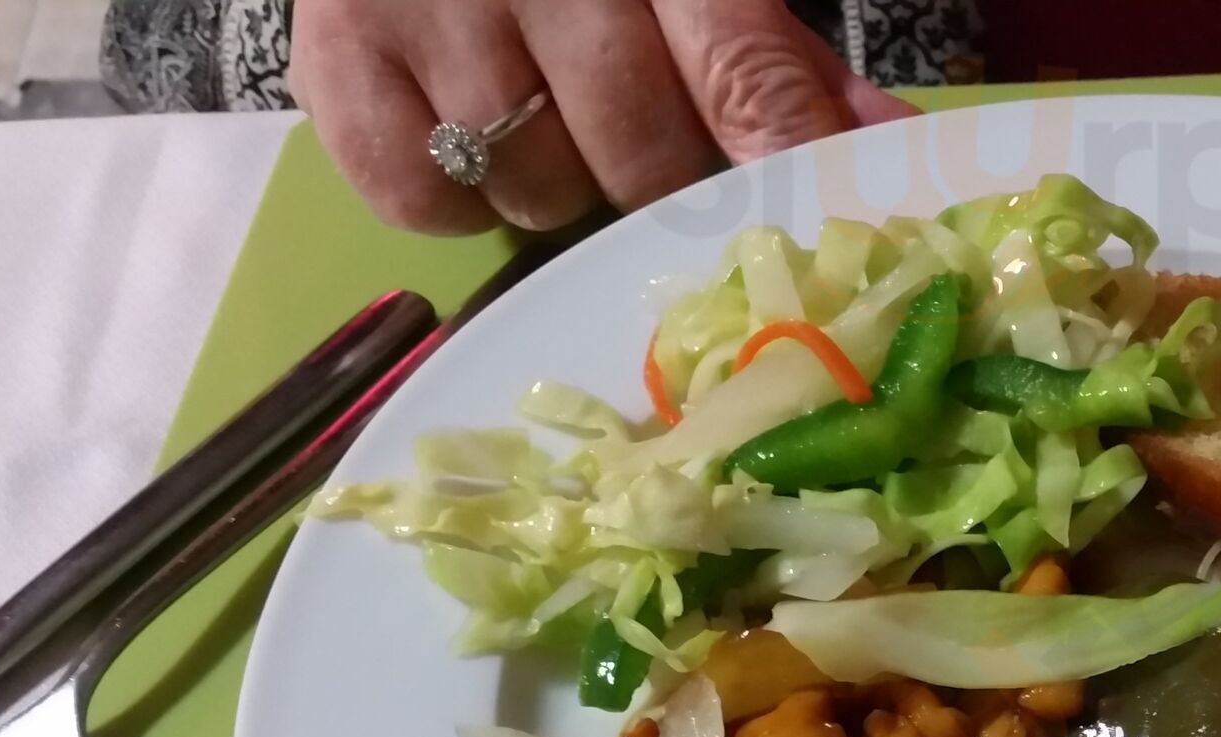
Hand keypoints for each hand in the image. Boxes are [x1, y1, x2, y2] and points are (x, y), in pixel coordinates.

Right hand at [292, 0, 917, 234]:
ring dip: (555, 185)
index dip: (788, 162)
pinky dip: (454, 197)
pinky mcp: (335, 58)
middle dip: (659, 183)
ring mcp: (427, 11)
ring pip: (538, 193)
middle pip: (643, 161)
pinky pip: (427, 203)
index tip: (828, 231)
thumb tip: (885, 151)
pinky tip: (464, 134)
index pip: (742, 69)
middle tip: (641, 148)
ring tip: (536, 114)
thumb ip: (775, 59)